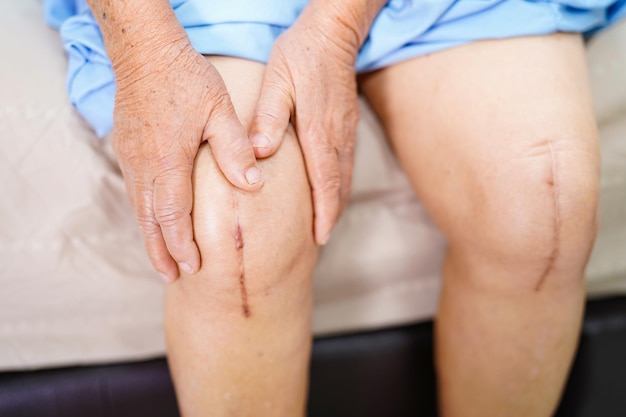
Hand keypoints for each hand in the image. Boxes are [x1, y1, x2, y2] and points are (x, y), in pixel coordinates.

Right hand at [112, 40, 262, 281]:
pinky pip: (134, 192)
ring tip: (161, 260)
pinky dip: (144, 214)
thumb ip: (235, 151)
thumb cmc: (186, 78)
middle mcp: (144, 166)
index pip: (172, 216)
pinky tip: (152, 221)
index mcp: (168, 162)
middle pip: (149, 222)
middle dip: (161, 252)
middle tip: (171, 278)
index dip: (181, 246)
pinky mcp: (127, 149)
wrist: (145, 50)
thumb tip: (254, 186)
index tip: (192, 267)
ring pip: (138, 209)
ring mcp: (131, 158)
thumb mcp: (220, 111)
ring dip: (150, 237)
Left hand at [249, 7, 359, 244]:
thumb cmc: (302, 55)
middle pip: (339, 188)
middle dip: (331, 216)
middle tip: (319, 240)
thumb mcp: (278, 81)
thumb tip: (259, 153)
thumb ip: (269, 118)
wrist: (334, 33)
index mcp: (319, 132)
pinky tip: (329, 190)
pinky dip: (338, 185)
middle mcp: (337, 138)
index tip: (319, 239)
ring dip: (335, 203)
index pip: (326, 184)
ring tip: (323, 223)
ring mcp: (346, 132)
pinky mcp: (347, 125)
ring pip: (344, 178)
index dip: (324, 214)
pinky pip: (345, 164)